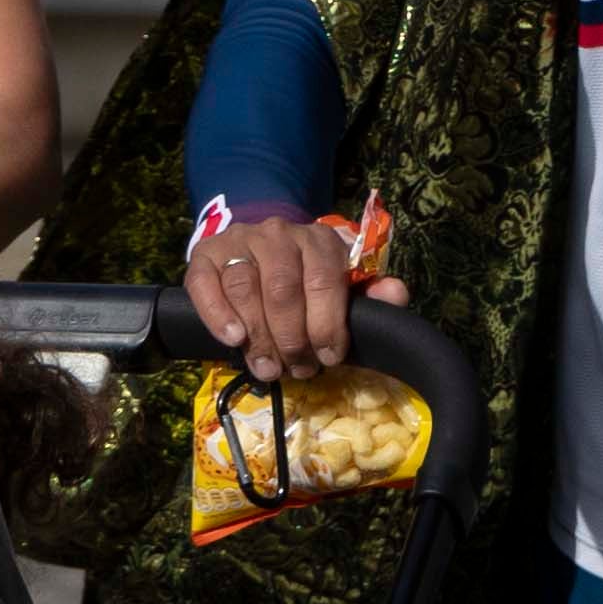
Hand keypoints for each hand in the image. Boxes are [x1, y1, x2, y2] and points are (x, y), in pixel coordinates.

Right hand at [183, 209, 401, 380]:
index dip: (327, 324)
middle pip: (283, 289)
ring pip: (246, 288)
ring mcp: (240, 241)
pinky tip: (233, 339)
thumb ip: (370, 293)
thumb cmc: (306, 280)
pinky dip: (218, 314)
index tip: (329, 357)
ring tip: (268, 367)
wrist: (257, 251)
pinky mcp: (206, 254)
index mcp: (319, 241)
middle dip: (292, 338)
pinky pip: (207, 284)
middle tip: (297, 369)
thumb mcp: (342, 285)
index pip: (324, 281)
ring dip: (258, 336)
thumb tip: (396, 294)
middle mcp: (279, 234)